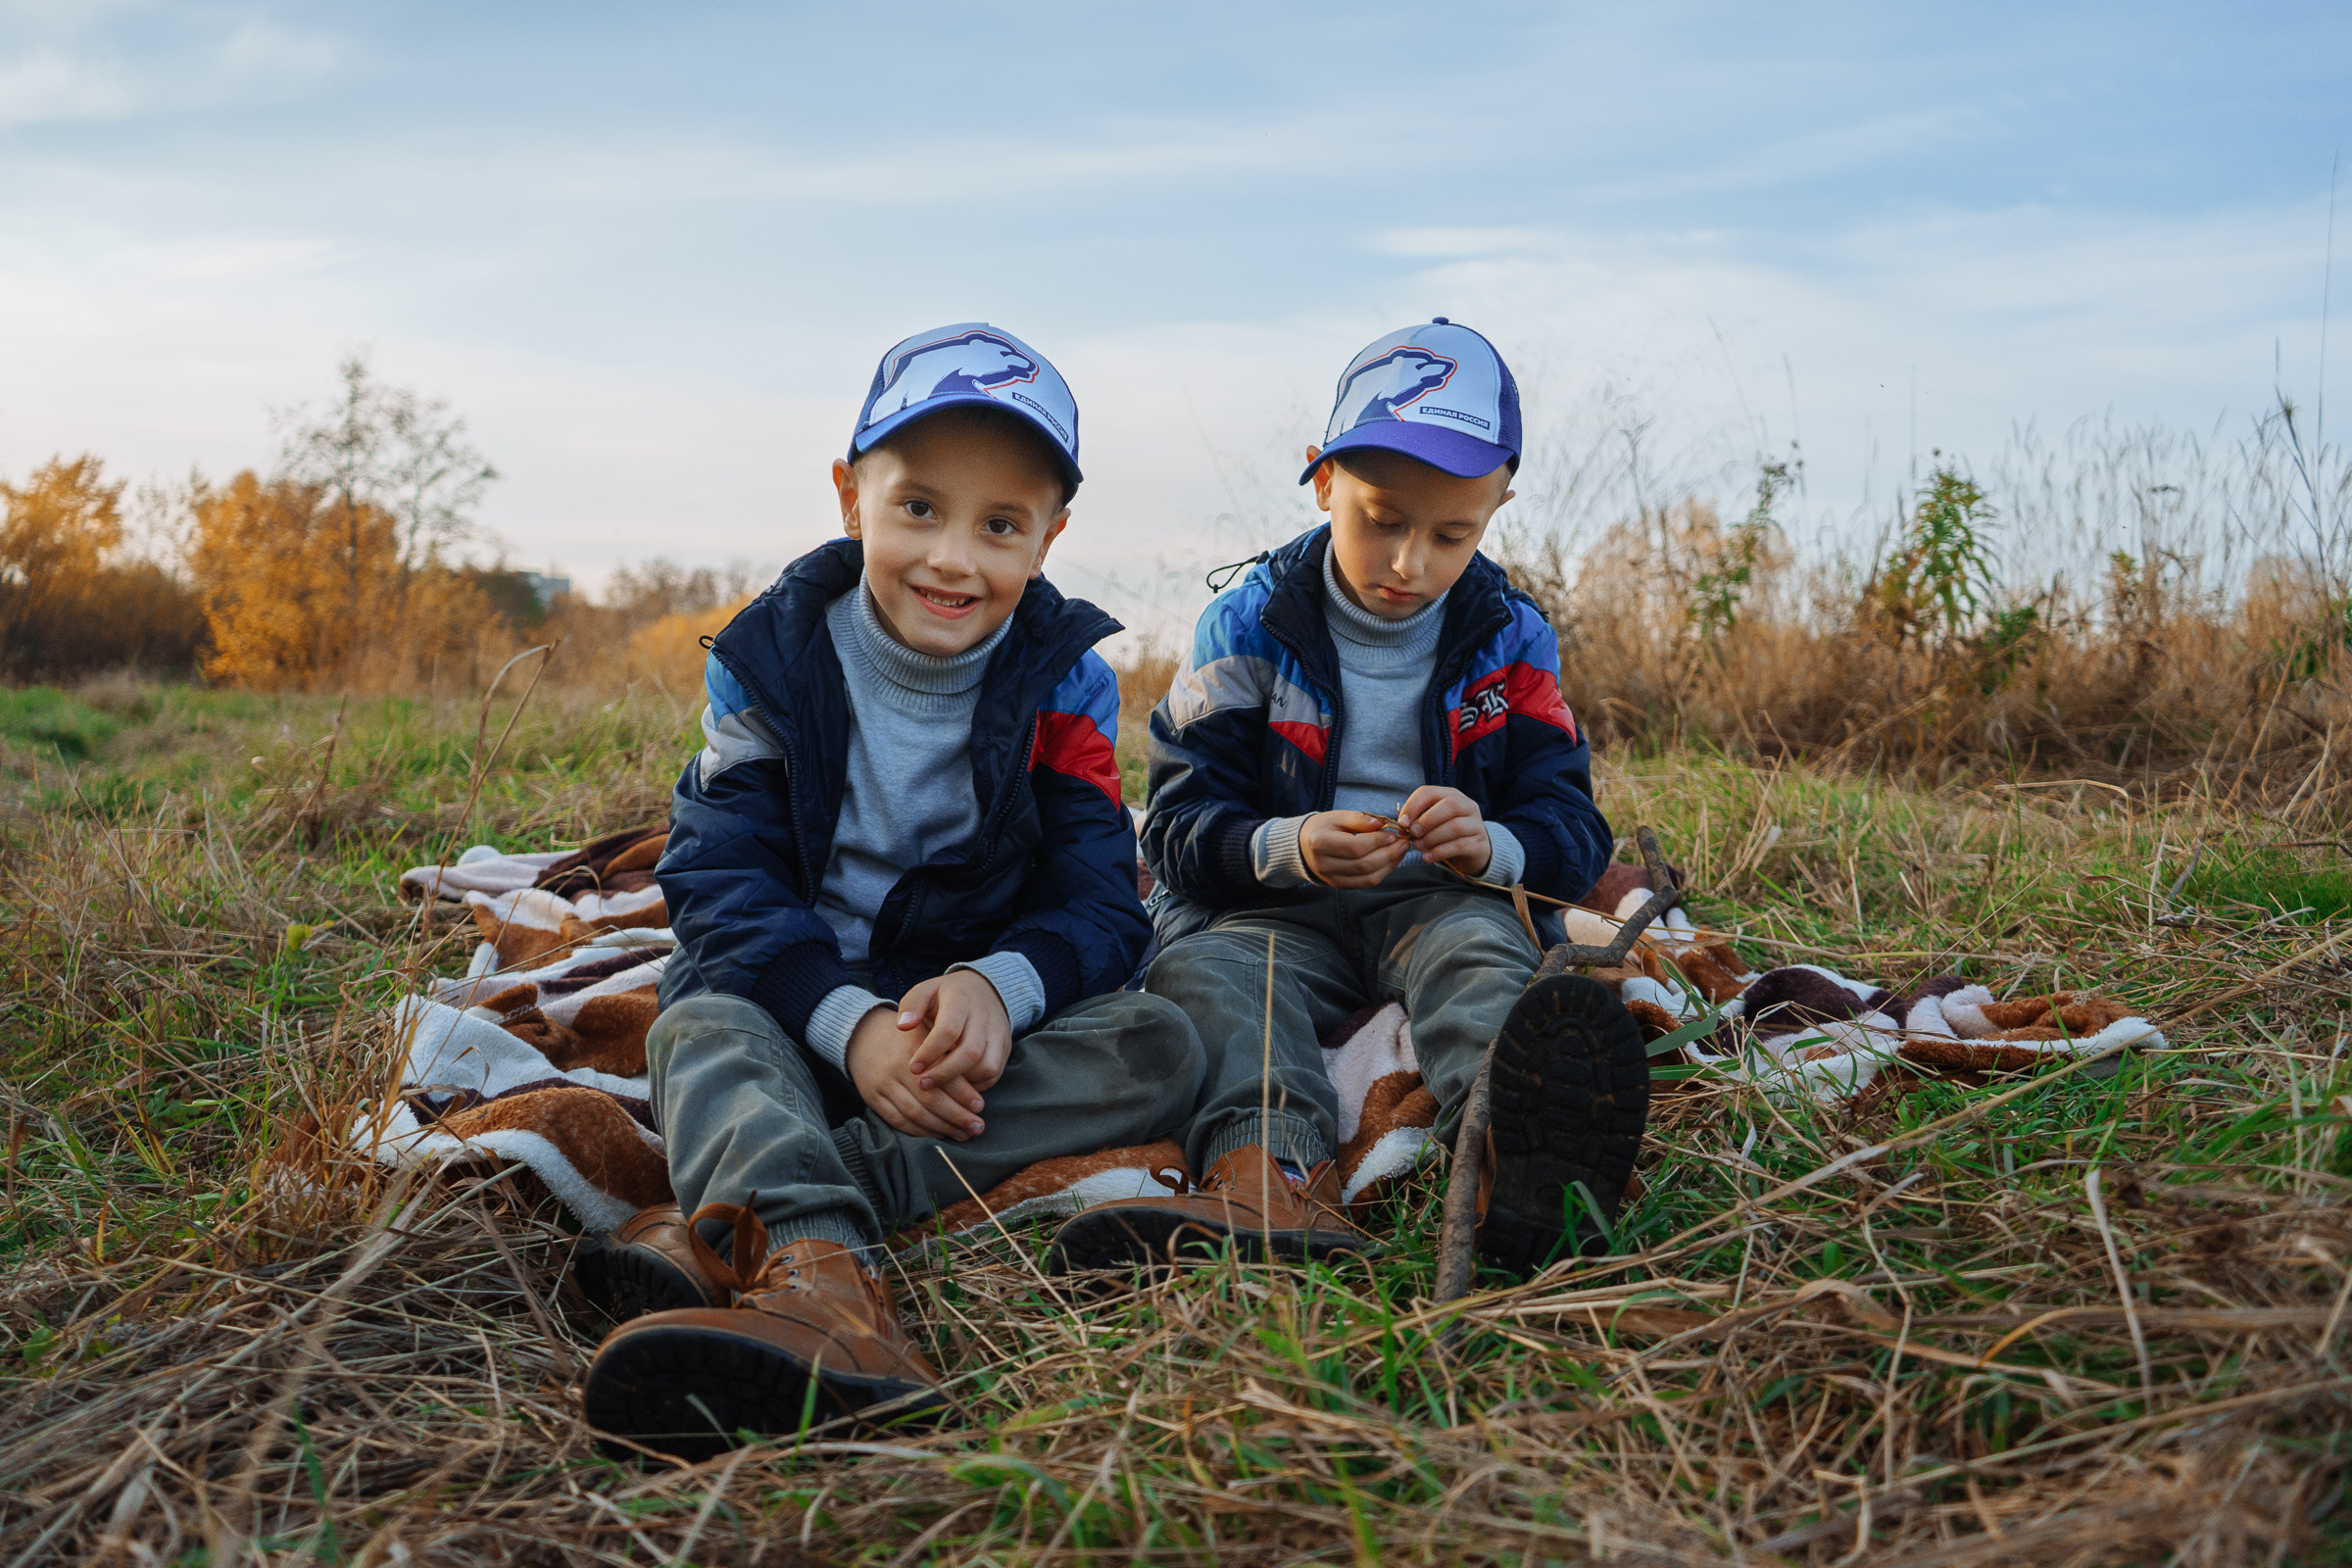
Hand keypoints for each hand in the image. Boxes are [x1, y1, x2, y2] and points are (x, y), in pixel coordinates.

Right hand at [846, 1005, 984, 1140]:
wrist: (863, 1035)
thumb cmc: (906, 1036)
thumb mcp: (926, 1032)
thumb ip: (947, 1051)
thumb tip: (977, 1079)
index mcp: (914, 1046)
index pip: (942, 1076)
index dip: (963, 1093)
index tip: (980, 1106)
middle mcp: (897, 1067)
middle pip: (930, 1099)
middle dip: (957, 1116)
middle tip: (977, 1126)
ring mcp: (883, 1084)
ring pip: (915, 1113)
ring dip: (942, 1128)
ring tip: (963, 1134)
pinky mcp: (872, 1098)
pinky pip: (898, 1120)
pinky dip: (919, 1131)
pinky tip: (938, 1134)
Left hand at [900, 969, 1013, 1102]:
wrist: (984, 990)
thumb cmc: (946, 996)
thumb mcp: (926, 991)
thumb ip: (911, 1005)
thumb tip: (902, 1026)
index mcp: (961, 1001)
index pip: (948, 1030)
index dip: (930, 1052)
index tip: (913, 1067)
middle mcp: (984, 1017)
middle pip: (970, 1052)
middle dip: (944, 1073)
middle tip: (923, 1083)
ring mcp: (998, 1033)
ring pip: (986, 1066)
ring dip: (962, 1081)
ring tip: (940, 1084)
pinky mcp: (1005, 1047)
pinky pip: (994, 1073)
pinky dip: (976, 1084)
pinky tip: (957, 1083)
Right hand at [1299, 810, 1411, 887]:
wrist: (1305, 846)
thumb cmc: (1324, 827)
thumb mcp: (1338, 817)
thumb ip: (1360, 819)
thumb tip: (1383, 824)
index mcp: (1321, 843)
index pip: (1355, 847)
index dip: (1378, 842)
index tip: (1393, 834)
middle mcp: (1325, 864)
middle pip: (1364, 865)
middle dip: (1389, 854)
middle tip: (1404, 843)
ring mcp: (1332, 878)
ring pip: (1368, 877)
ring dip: (1390, 864)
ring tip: (1401, 851)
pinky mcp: (1340, 885)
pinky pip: (1367, 883)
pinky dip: (1383, 872)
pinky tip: (1392, 860)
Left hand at [1398, 785, 1491, 874]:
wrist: (1473, 851)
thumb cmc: (1447, 834)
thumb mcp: (1433, 822)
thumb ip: (1419, 820)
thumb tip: (1404, 825)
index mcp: (1451, 795)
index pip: (1429, 792)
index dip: (1413, 806)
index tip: (1402, 822)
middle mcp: (1467, 806)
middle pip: (1449, 805)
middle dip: (1427, 820)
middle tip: (1413, 833)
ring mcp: (1476, 825)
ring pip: (1455, 827)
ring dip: (1432, 838)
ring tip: (1418, 847)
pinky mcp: (1479, 843)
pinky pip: (1459, 846)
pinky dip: (1439, 852)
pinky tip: (1427, 857)